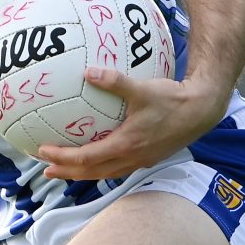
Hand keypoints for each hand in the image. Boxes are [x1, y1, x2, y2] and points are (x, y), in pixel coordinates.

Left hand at [37, 67, 227, 180]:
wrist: (202, 111)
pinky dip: (99, 166)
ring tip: (63, 169)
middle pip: (92, 172)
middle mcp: (132, 158)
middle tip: (45, 169)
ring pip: (105, 172)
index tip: (43, 151)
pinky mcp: (147, 157)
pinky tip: (94, 157)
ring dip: (82, 172)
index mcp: (127, 145)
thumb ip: (114, 80)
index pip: (87, 157)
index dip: (63, 157)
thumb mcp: (142, 88)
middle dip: (67, 172)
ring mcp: (141, 160)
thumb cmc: (173, 100)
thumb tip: (89, 72)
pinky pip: (117, 167)